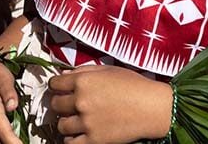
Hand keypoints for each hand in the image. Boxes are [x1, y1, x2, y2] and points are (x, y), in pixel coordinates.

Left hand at [49, 65, 172, 143]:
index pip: (54, 84)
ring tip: (76, 120)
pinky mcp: (94, 140)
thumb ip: (83, 71)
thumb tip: (63, 75)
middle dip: (61, 103)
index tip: (60, 89)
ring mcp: (87, 122)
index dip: (57, 86)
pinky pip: (70, 143)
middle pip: (55, 104)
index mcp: (83, 81)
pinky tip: (79, 134)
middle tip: (69, 105)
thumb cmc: (133, 85)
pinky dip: (71, 139)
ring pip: (61, 125)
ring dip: (66, 122)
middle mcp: (81, 101)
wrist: (153, 108)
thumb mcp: (107, 70)